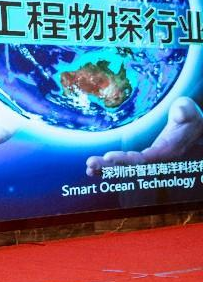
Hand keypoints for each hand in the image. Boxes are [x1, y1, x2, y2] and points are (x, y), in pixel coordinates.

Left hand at [85, 96, 202, 175]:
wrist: (193, 130)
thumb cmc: (189, 118)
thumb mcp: (190, 111)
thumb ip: (186, 111)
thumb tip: (180, 112)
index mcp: (168, 150)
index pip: (145, 159)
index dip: (126, 160)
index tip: (108, 156)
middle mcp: (157, 160)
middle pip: (131, 168)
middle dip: (110, 167)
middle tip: (91, 163)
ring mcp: (149, 161)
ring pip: (125, 169)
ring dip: (106, 170)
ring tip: (89, 168)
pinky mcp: (142, 160)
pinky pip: (123, 167)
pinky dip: (108, 169)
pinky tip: (91, 170)